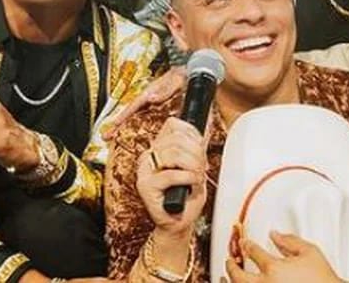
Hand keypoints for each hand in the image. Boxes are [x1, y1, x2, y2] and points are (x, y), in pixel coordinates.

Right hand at [103, 66, 186, 139]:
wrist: (191, 71)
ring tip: (113, 136)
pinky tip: (131, 133)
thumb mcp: (176, 81)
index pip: (133, 105)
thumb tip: (150, 98)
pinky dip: (134, 124)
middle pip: (130, 113)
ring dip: (123, 126)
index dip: (123, 116)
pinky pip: (143, 116)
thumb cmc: (183, 74)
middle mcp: (148, 97)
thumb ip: (164, 91)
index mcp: (150, 91)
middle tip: (105, 136)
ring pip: (134, 115)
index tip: (113, 125)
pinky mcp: (157, 106)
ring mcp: (151, 101)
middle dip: (117, 124)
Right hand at [137, 117, 207, 238]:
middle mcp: (148, 156)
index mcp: (158, 148)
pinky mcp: (145, 186)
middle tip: (202, 167)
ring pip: (173, 154)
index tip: (202, 148)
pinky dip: (188, 177)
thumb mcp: (195, 167)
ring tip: (198, 176)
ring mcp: (144, 171)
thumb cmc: (187, 197)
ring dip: (193, 165)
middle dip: (196, 152)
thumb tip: (205, 131)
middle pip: (175, 138)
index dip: (193, 134)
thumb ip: (196, 149)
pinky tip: (192, 183)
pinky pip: (170, 174)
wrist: (179, 222)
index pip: (173, 125)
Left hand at [224, 231, 342, 282]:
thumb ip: (290, 241)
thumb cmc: (323, 280)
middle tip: (230, 260)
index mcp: (274, 268)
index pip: (254, 252)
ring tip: (225, 276)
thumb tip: (275, 235)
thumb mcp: (310, 253)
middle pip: (237, 274)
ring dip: (228, 280)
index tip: (245, 243)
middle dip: (231, 265)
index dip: (247, 245)